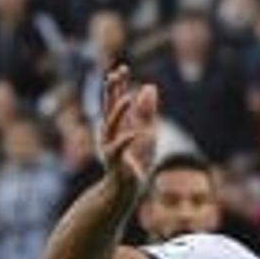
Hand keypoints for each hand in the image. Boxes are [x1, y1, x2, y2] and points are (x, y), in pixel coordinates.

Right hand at [98, 65, 157, 190]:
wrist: (124, 190)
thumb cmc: (135, 161)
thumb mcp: (146, 133)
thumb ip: (147, 111)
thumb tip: (150, 86)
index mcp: (116, 125)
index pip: (115, 100)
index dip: (118, 84)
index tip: (123, 68)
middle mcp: (109, 132)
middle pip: (109, 107)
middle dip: (112, 91)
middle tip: (116, 74)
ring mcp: (109, 146)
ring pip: (111, 125)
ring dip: (119, 112)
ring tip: (128, 98)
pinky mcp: (115, 161)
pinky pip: (119, 148)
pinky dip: (127, 140)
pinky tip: (137, 133)